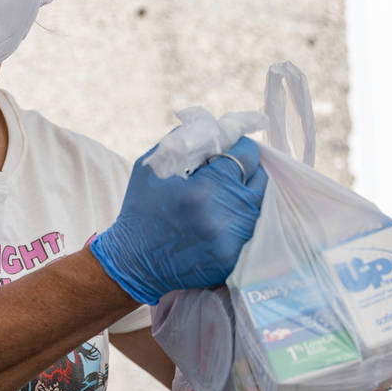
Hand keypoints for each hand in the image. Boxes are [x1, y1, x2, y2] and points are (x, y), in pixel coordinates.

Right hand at [90, 137, 266, 304]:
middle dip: (246, 171)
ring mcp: (229, 242)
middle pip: (259, 181)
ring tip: (222, 194)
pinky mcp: (231, 259)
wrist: (132, 264)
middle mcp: (222, 217)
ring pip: (257, 206)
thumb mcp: (150, 166)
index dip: (241, 147)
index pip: (246, 156)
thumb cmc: (140, 210)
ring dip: (243, 195)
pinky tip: (216, 219)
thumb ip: (185, 140)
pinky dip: (237, 220)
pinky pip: (248, 230)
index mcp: (202, 190)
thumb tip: (215, 126)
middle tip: (229, 171)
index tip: (232, 148)